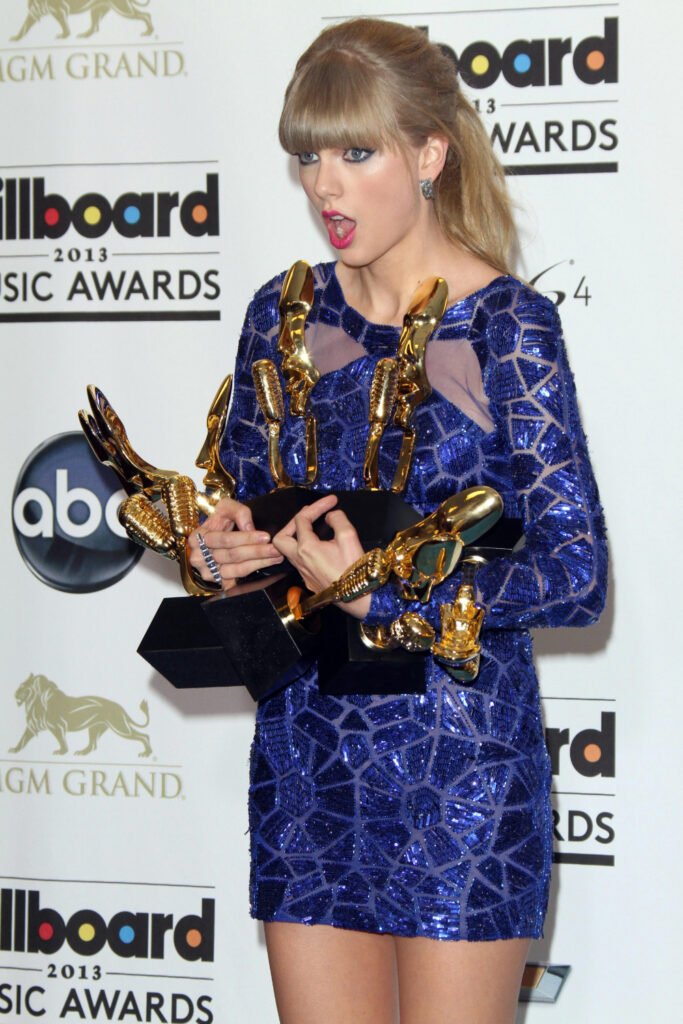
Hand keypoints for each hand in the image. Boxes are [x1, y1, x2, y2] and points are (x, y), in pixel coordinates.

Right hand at [186, 497, 282, 590]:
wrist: (216, 533)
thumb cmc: (221, 519)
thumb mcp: (227, 507)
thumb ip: (239, 513)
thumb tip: (249, 528)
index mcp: (197, 537)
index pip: (225, 540)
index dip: (247, 539)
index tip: (266, 537)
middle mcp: (198, 556)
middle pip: (232, 556)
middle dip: (257, 552)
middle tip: (276, 548)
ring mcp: (207, 571)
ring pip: (237, 569)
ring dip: (259, 563)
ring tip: (277, 556)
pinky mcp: (217, 581)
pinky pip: (238, 578)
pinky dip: (254, 571)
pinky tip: (267, 563)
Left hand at [273, 495, 370, 618]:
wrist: (359, 598)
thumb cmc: (354, 568)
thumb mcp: (349, 536)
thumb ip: (337, 520)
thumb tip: (329, 516)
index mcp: (306, 548)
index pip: (302, 519)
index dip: (317, 506)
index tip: (332, 500)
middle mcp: (299, 561)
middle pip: (280, 538)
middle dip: (292, 524)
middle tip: (308, 517)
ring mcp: (303, 573)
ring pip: (289, 552)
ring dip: (298, 538)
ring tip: (313, 531)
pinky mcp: (309, 581)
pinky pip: (300, 563)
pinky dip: (305, 551)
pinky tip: (319, 549)